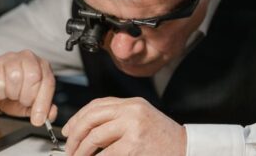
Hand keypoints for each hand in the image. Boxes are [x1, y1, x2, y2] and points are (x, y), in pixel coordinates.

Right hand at [0, 50, 56, 125]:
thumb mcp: (29, 104)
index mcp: (42, 66)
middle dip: (27, 96)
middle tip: (21, 100)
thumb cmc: (12, 93)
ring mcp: (10, 58)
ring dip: (12, 94)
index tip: (38, 118)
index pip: (48, 82)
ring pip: (16, 77)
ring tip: (10, 94)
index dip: (44, 102)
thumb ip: (43, 109)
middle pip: (33, 77)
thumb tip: (52, 113)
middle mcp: (28, 58)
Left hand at [62, 97, 185, 155]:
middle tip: (69, 147)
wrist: (186, 149)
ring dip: (81, 150)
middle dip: (76, 134)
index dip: (78, 117)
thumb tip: (88, 130)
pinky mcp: (134, 145)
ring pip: (95, 136)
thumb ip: (118, 119)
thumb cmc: (163, 138)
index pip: (97, 105)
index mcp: (132, 103)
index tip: (69, 130)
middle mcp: (132, 110)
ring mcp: (133, 126)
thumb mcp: (141, 119)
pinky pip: (105, 154)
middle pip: (92, 117)